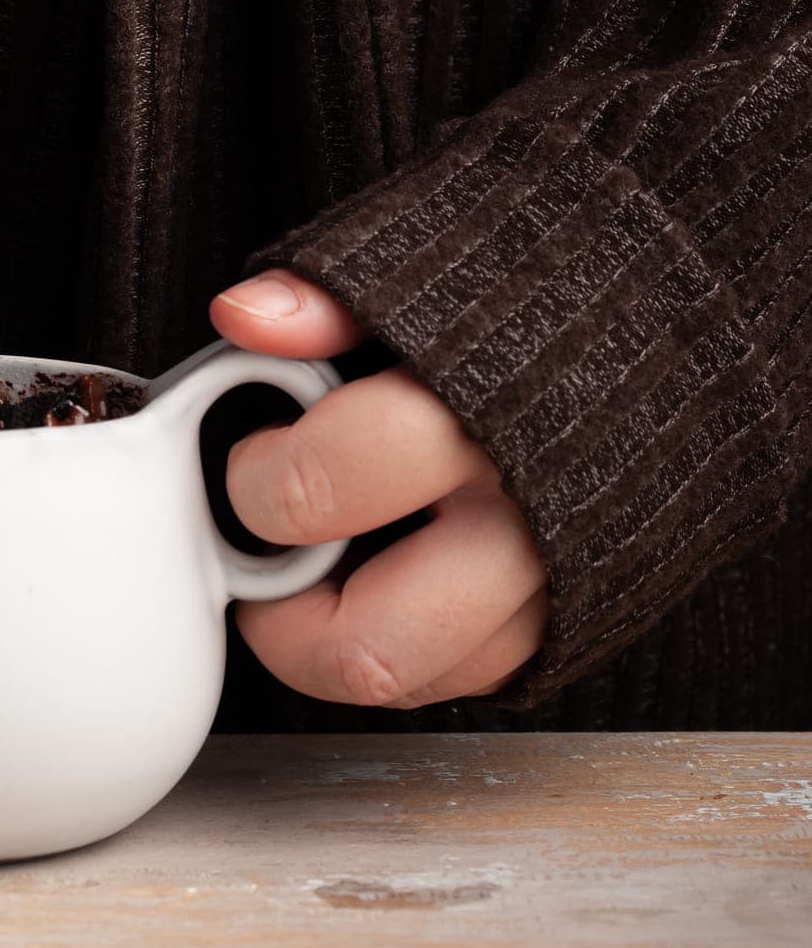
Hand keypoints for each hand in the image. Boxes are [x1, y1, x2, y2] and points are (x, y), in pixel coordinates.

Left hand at [207, 269, 547, 707]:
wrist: (702, 316)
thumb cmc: (559, 288)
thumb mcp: (438, 265)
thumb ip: (334, 297)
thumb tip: (243, 316)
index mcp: (477, 414)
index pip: (324, 487)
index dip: (255, 482)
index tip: (253, 458)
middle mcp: (525, 519)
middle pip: (369, 646)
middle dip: (284, 620)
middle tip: (264, 563)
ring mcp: (559, 584)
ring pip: (420, 682)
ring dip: (342, 644)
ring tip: (319, 575)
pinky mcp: (581, 617)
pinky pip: (475, 675)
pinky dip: (416, 643)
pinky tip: (395, 579)